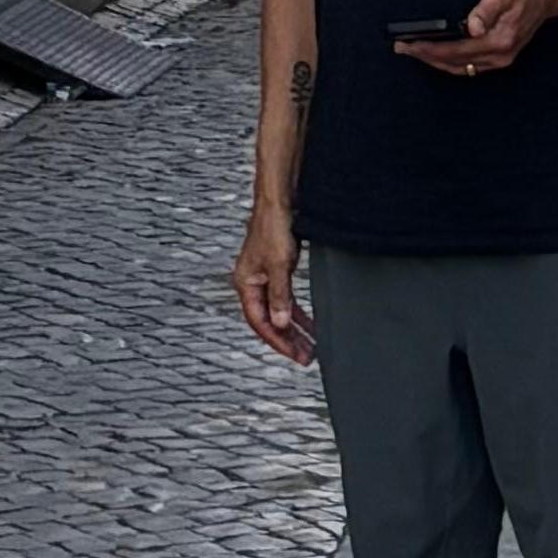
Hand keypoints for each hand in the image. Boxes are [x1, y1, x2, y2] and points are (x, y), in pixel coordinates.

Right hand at [233, 202, 312, 362]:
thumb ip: (280, 297)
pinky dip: (298, 313)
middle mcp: (253, 283)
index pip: (259, 322)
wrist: (280, 200)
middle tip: (307, 357)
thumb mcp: (279, 265)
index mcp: (246, 283)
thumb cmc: (274, 227)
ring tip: (311, 346)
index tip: (295, 354)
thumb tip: (280, 324)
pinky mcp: (277, 270)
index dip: (278, 340)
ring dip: (295, 329)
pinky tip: (310, 324)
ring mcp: (265, 277)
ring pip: (279, 311)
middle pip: (269, 320)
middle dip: (288, 340)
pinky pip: (286, 300)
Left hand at [404, 0, 557, 78]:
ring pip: (460, 67)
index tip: (409, 44)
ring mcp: (500, 59)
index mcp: (499, 40)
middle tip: (401, 47)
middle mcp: (499, 55)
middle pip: (454, 62)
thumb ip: (487, 8)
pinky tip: (437, 55)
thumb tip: (472, 26)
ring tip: (413, 51)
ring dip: (435, 61)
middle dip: (426, 56)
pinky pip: (468, 65)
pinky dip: (450, 61)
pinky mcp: (500, 57)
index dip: (430, 49)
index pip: (455, 50)